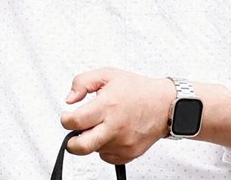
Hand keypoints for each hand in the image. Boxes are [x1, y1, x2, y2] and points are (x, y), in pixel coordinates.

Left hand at [60, 69, 174, 164]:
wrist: (165, 105)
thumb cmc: (138, 90)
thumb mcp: (108, 75)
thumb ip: (83, 83)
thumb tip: (70, 99)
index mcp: (107, 106)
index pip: (76, 121)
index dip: (65, 120)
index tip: (67, 116)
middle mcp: (114, 127)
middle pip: (82, 146)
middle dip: (71, 143)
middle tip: (72, 135)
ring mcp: (122, 143)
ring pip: (95, 150)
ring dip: (93, 140)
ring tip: (103, 125)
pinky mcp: (129, 153)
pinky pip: (108, 157)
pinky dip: (105, 147)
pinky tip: (112, 134)